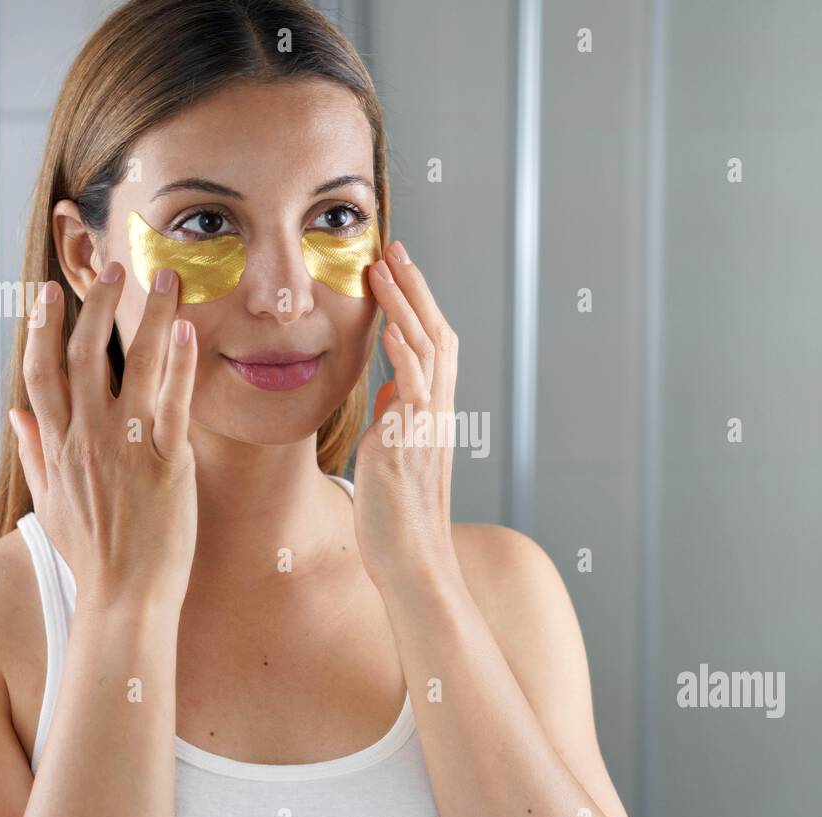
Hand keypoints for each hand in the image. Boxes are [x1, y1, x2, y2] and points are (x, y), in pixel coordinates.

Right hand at [9, 264, 197, 613]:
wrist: (124, 600)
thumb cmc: (93, 556)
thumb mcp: (50, 503)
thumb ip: (34, 452)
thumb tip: (14, 412)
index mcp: (57, 447)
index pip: (41, 373)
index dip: (43, 328)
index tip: (47, 291)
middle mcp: (86, 440)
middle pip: (84, 356)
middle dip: (96, 305)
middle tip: (113, 265)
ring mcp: (125, 448)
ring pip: (133, 366)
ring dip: (148, 316)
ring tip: (166, 279)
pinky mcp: (165, 463)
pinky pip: (173, 402)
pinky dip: (180, 364)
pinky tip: (188, 331)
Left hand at [352, 241, 459, 589]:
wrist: (412, 563)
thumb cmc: (396, 517)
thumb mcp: (393, 456)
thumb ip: (396, 419)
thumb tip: (392, 389)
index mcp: (430, 414)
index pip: (431, 344)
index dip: (416, 303)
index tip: (395, 269)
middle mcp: (436, 413)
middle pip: (436, 334)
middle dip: (414, 288)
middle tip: (394, 248)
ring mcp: (427, 427)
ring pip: (426, 352)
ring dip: (406, 305)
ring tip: (385, 268)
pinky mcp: (410, 445)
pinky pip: (414, 391)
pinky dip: (406, 355)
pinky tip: (392, 327)